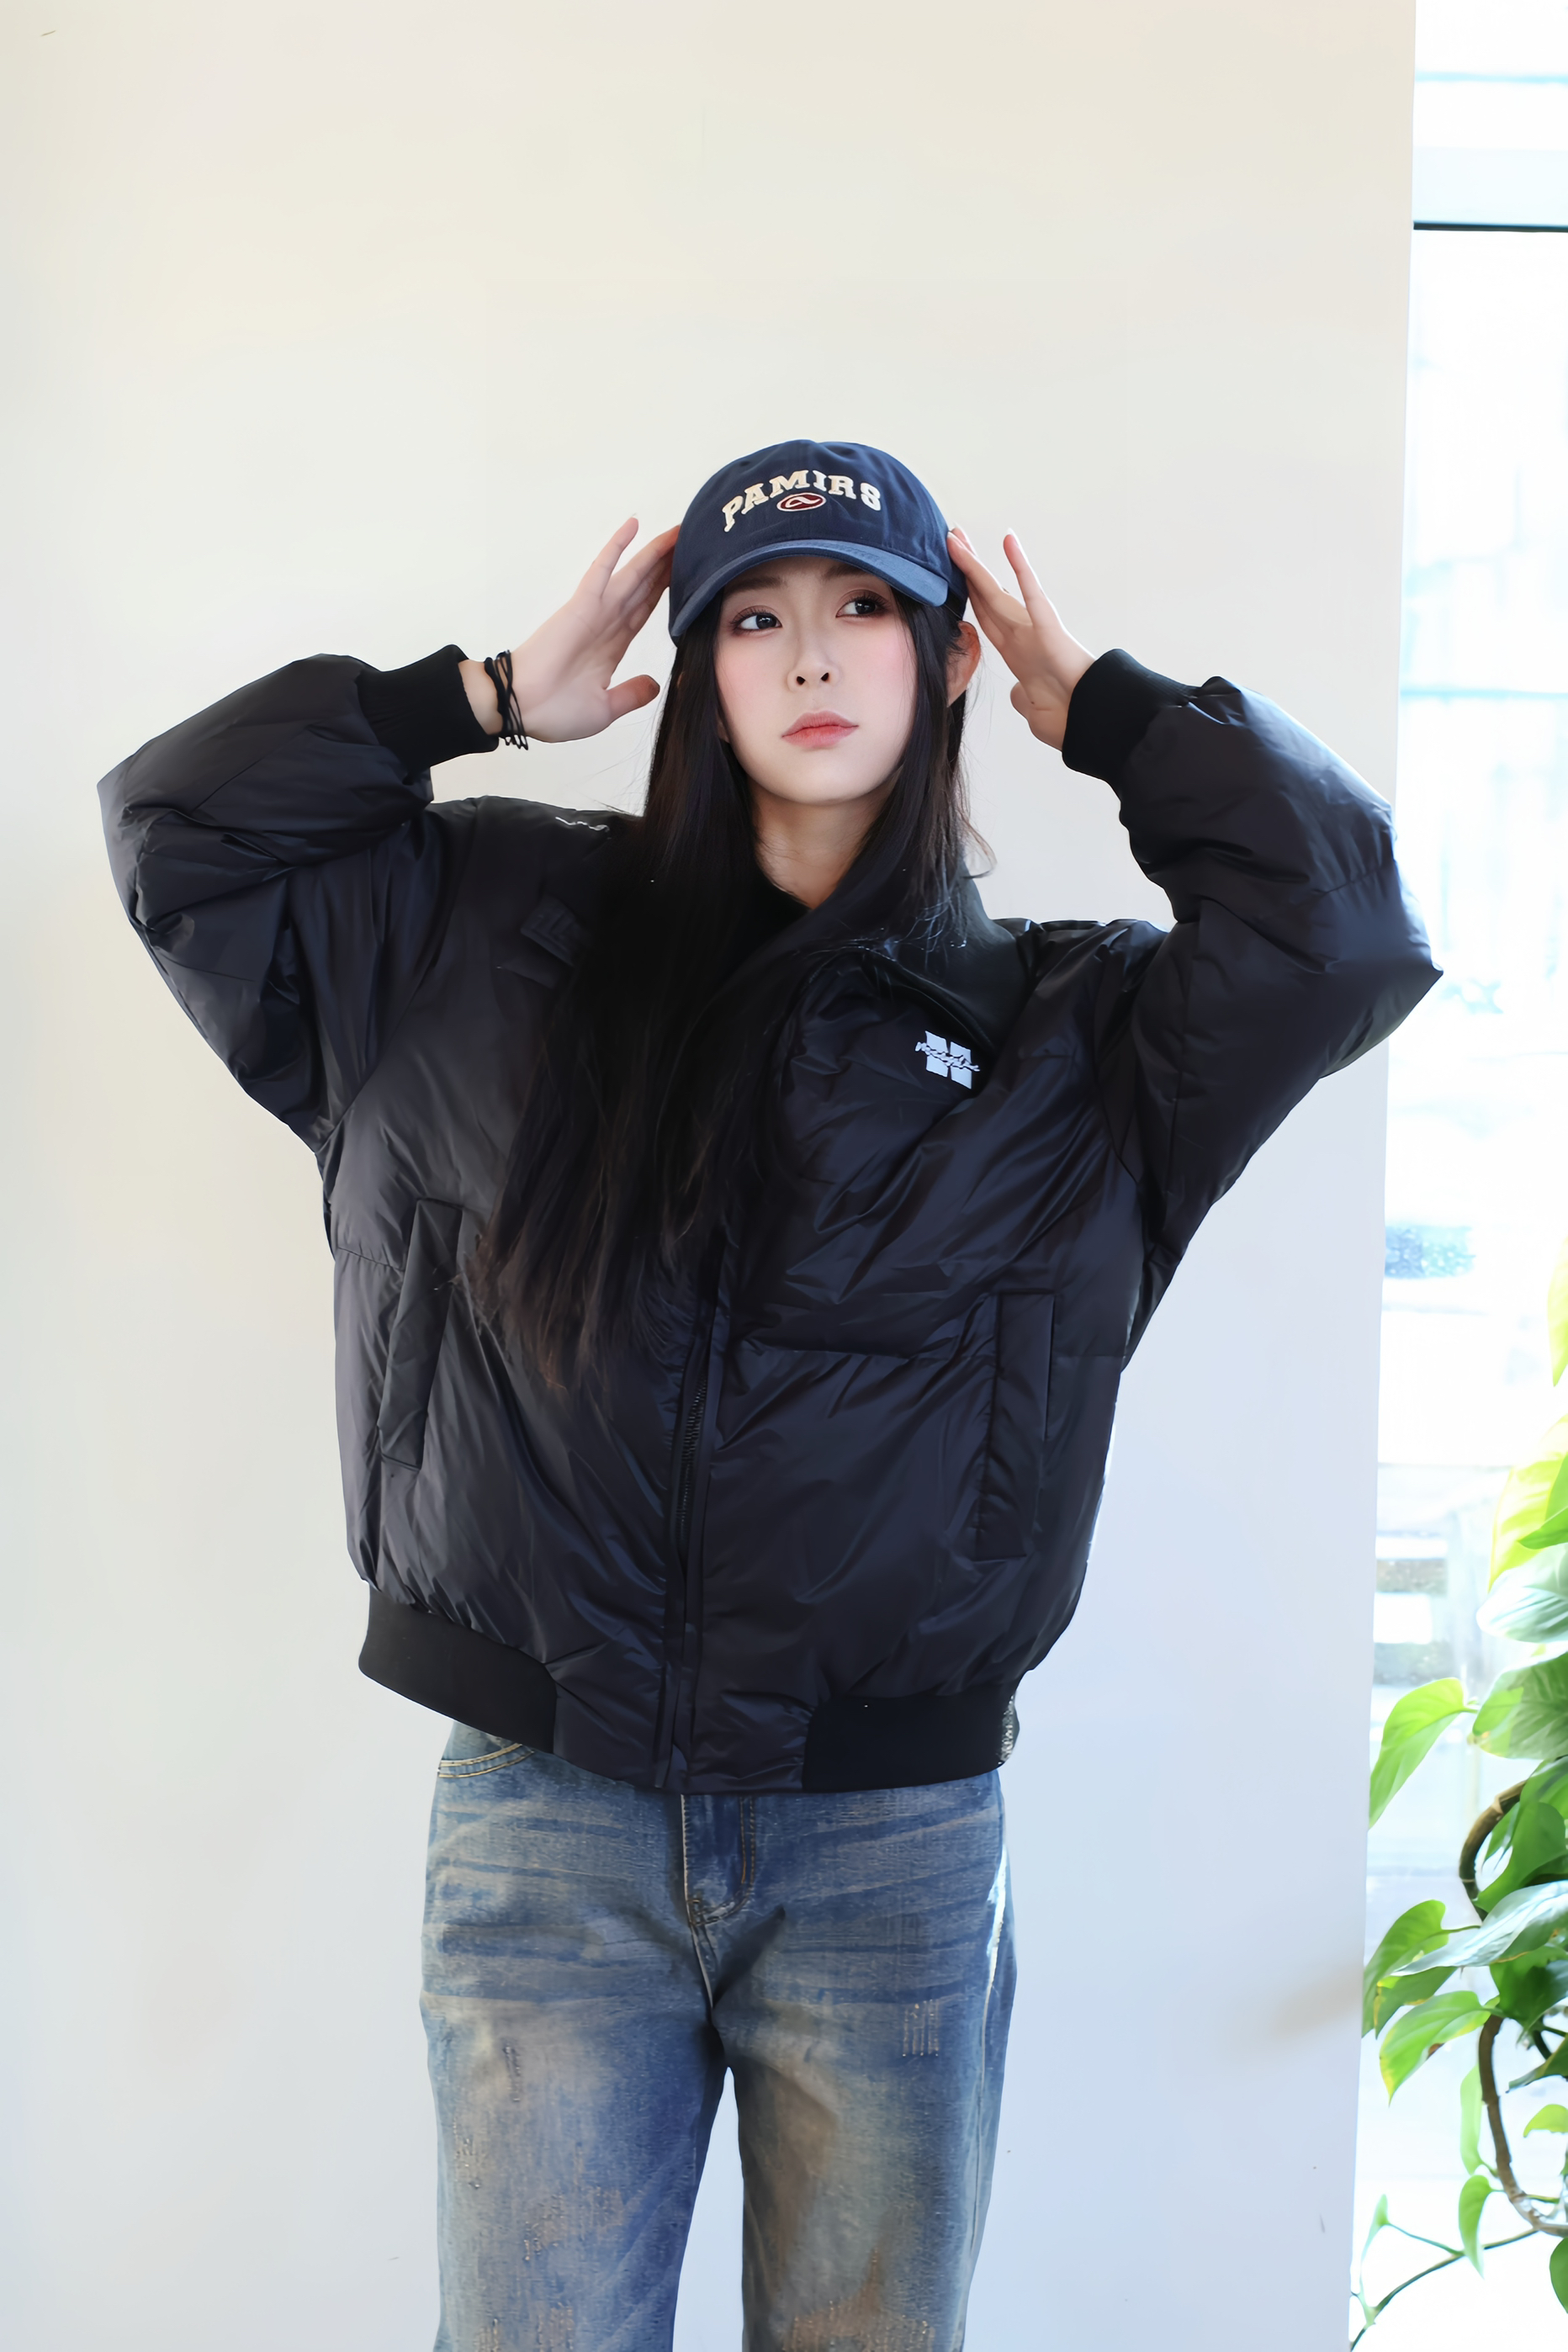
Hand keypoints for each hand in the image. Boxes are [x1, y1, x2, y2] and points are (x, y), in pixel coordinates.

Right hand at [461, 519, 678, 743]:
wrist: (523, 709)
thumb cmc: (553, 711)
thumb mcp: (604, 708)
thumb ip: (631, 695)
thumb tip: (655, 685)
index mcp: (612, 646)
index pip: (645, 611)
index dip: (667, 592)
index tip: (688, 575)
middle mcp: (607, 623)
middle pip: (644, 588)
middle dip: (667, 567)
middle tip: (692, 542)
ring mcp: (595, 611)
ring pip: (632, 575)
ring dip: (654, 553)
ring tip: (678, 531)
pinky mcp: (582, 605)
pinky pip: (602, 570)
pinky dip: (616, 547)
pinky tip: (632, 524)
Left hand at [946, 527, 1094, 750]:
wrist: (1091, 724)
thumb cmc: (1070, 719)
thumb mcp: (1034, 710)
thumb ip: (1022, 697)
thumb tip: (1017, 694)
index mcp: (1016, 655)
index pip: (986, 617)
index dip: (969, 594)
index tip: (955, 573)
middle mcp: (1021, 637)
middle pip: (985, 596)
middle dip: (967, 568)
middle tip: (953, 538)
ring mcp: (1033, 630)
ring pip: (995, 592)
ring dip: (975, 565)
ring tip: (957, 536)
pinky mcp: (1048, 628)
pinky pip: (1031, 593)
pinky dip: (1020, 567)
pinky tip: (1009, 541)